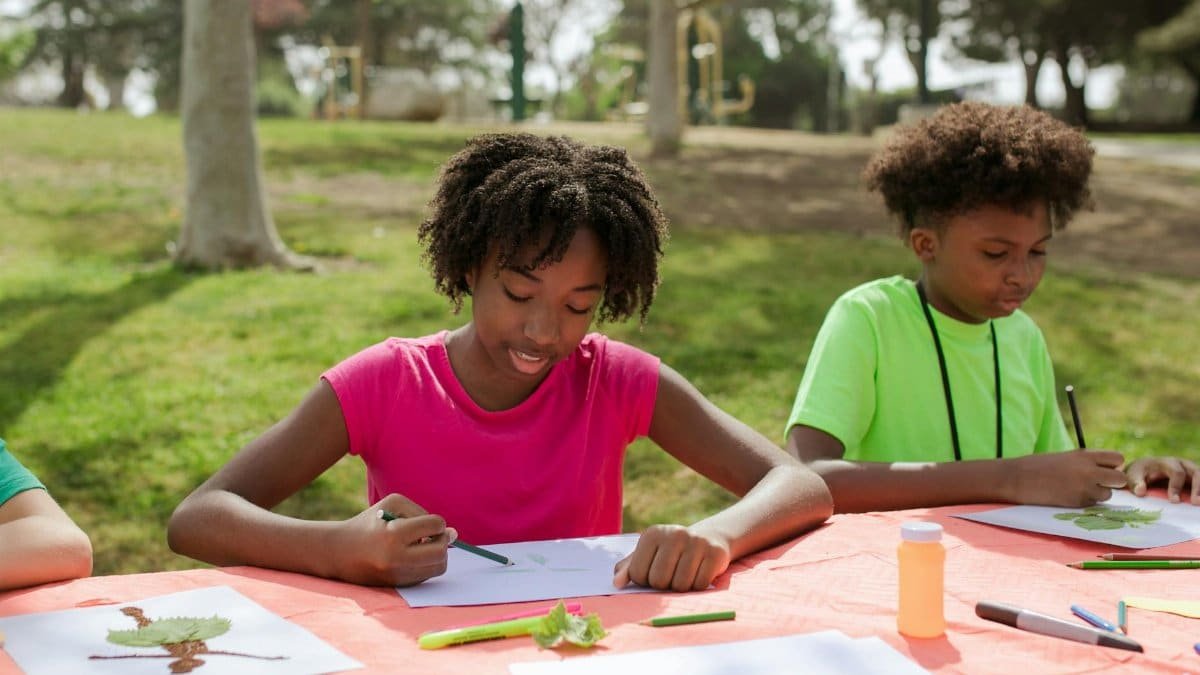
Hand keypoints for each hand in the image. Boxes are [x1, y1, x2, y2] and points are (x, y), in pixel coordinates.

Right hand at [328, 493, 455, 586]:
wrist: (340, 552)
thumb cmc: (369, 523)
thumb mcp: (393, 504)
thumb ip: (424, 513)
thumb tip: (453, 533)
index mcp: (394, 534)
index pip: (435, 526)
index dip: (436, 523)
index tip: (428, 524)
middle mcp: (397, 558)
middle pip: (441, 551)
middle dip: (442, 541)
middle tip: (432, 536)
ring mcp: (399, 575)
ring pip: (439, 566)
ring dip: (437, 554)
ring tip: (423, 546)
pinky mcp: (399, 586)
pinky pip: (427, 575)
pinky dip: (427, 564)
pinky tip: (413, 556)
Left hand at [612, 524, 731, 591]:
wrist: (709, 539)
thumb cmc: (671, 552)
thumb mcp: (648, 555)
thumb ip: (629, 568)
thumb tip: (617, 583)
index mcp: (653, 534)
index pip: (638, 574)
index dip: (646, 581)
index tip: (655, 571)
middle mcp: (674, 534)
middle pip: (659, 581)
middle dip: (664, 585)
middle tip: (672, 574)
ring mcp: (696, 542)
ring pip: (680, 586)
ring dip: (682, 587)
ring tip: (687, 573)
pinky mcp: (715, 553)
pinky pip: (700, 585)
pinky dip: (699, 586)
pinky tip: (700, 573)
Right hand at [1006, 450, 1126, 506]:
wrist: (1018, 478)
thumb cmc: (1039, 466)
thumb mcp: (1066, 458)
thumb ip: (1087, 463)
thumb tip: (1109, 471)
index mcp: (1085, 455)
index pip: (1118, 458)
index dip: (1113, 466)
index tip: (1103, 469)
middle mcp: (1088, 470)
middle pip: (1120, 479)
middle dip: (1112, 483)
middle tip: (1099, 484)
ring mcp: (1084, 487)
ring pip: (1108, 494)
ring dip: (1098, 494)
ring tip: (1078, 490)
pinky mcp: (1077, 502)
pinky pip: (1092, 504)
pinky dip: (1085, 502)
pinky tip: (1068, 496)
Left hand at [1125, 456, 1199, 503]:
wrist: (1144, 469)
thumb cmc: (1139, 473)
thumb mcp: (1133, 476)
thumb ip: (1136, 483)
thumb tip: (1140, 492)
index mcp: (1167, 462)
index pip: (1176, 472)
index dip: (1176, 486)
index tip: (1174, 501)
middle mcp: (1182, 464)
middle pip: (1196, 472)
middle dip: (1197, 487)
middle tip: (1195, 503)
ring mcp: (1190, 471)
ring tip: (1199, 504)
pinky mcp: (1193, 479)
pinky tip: (1199, 504)